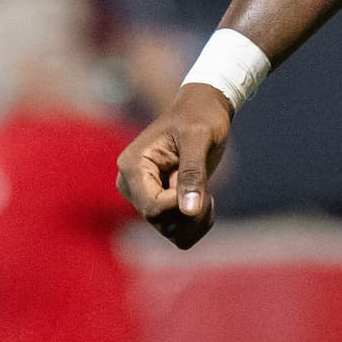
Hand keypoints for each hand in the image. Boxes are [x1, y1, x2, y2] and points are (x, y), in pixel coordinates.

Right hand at [117, 87, 234, 249]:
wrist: (204, 108)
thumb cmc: (200, 115)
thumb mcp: (199, 137)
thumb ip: (193, 172)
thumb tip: (190, 210)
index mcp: (132, 167)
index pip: (153, 209)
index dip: (182, 206)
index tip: (204, 190)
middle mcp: (132, 185)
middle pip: (161, 223)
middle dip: (191, 213)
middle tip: (209, 192)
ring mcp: (144, 197)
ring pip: (170, 232)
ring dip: (196, 221)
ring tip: (207, 194)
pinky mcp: (158, 204)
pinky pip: (176, 233)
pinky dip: (196, 225)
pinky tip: (204, 201)